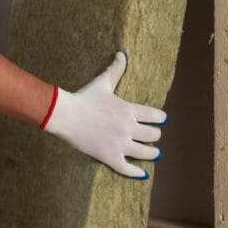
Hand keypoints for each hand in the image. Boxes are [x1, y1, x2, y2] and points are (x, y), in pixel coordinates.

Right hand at [43, 52, 166, 178]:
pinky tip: (143, 174)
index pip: (155, 116)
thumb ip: (116, 70)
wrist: (66, 115)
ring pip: (146, 153)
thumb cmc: (84, 98)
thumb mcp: (102, 82)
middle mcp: (128, 128)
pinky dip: (137, 172)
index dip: (160, 119)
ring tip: (154, 153)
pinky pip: (128, 168)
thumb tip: (122, 54)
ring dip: (152, 153)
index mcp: (129, 110)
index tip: (161, 121)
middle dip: (155, 136)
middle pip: (153, 135)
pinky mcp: (110, 157)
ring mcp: (120, 144)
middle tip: (154, 137)